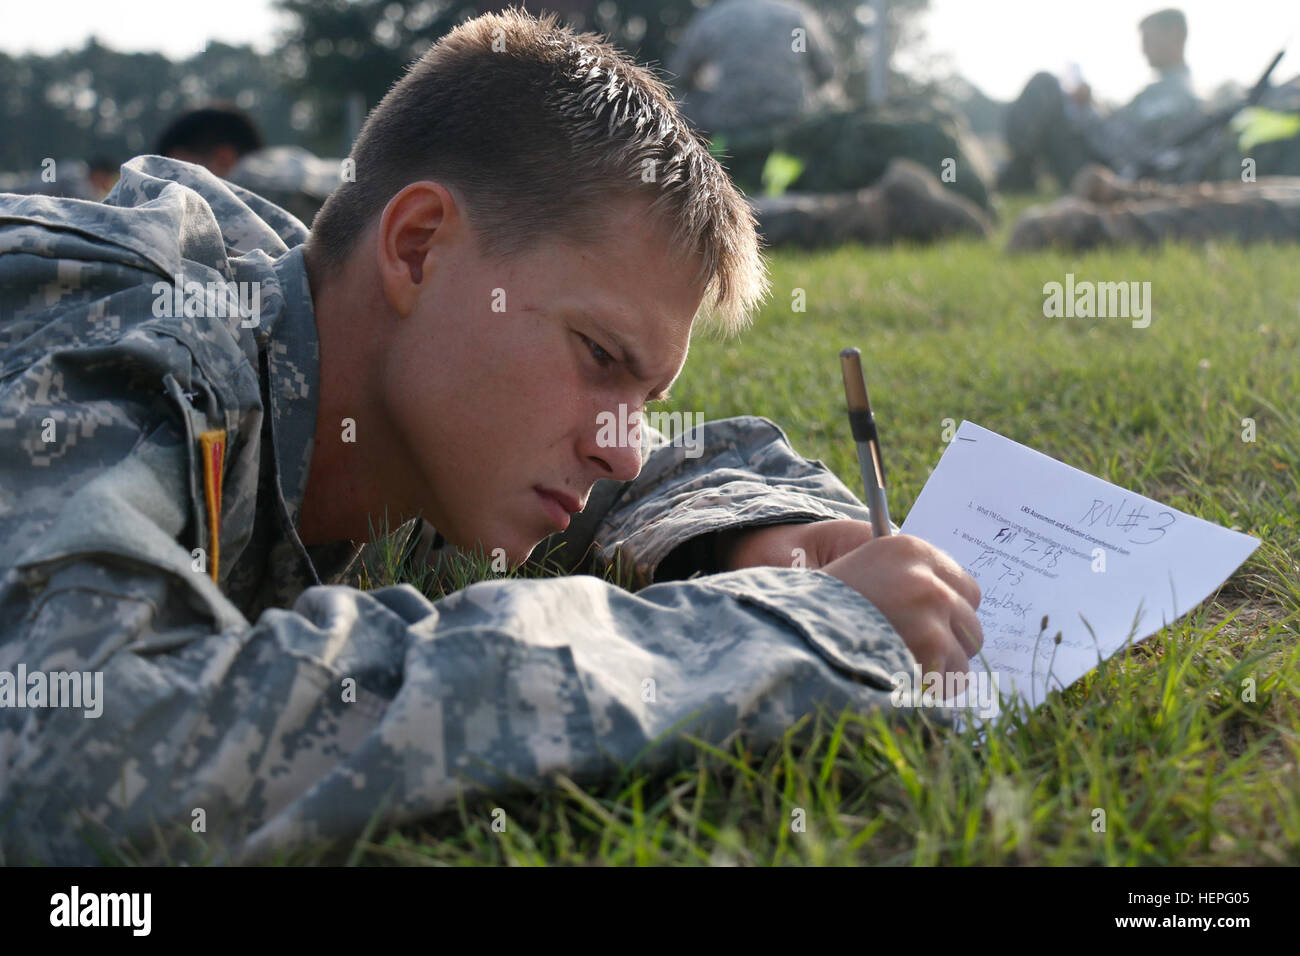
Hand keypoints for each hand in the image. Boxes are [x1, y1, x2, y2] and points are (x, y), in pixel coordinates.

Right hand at [719, 520, 982, 677]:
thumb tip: (949, 613)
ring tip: (898, 673)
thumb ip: (906, 586)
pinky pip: (952, 680)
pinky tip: (899, 685)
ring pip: (964, 655)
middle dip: (948, 645)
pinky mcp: (932, 646)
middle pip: (971, 622)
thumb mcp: (863, 576)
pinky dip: (931, 692)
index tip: (931, 630)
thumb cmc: (819, 610)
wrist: (788, 630)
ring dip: (937, 671)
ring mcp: (932, 611)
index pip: (967, 586)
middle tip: (911, 659)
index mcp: (910, 550)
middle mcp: (927, 576)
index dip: (949, 613)